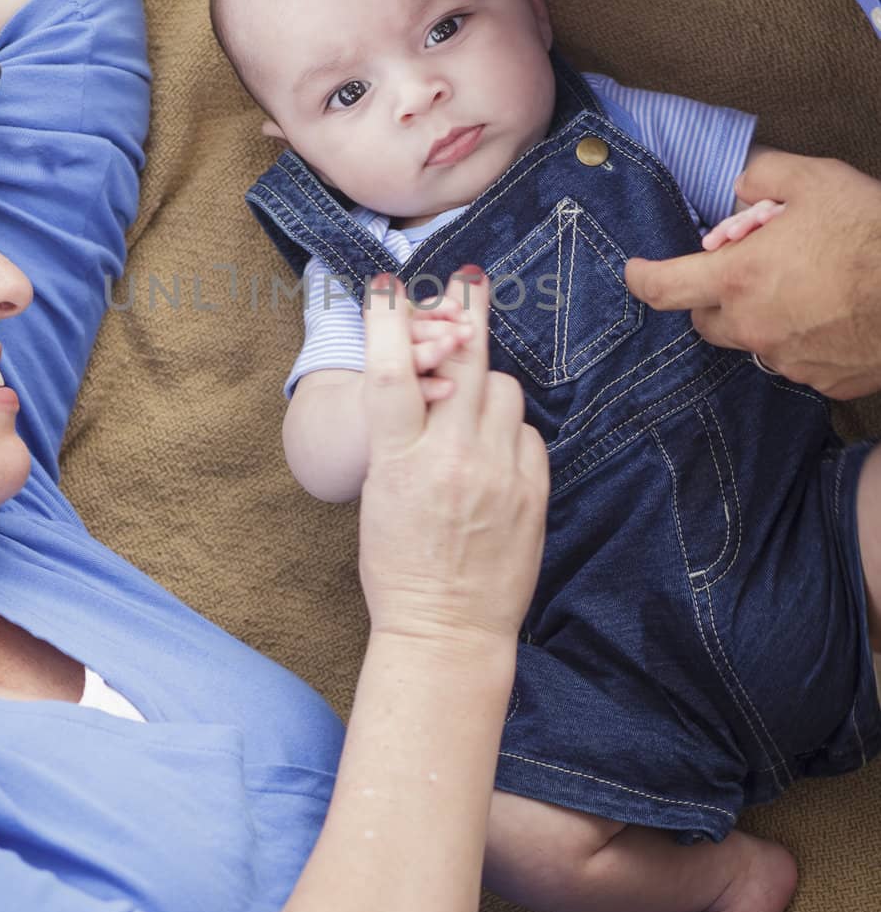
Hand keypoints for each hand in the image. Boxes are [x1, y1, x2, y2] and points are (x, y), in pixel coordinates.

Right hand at [358, 269, 548, 647]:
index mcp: (399, 462)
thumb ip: (400, 436)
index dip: (387, 321)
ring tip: (472, 400)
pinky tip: (494, 448)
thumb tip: (425, 377)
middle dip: (464, 313)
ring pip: (502, 389)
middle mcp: (452, 460)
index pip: (391, 373)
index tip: (388, 284)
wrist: (447, 629)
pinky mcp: (533, 491)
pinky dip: (510, 429)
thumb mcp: (378, 494)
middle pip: (463, 361)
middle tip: (467, 282)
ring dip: (486, 383)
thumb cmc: (398, 563)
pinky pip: (526, 431)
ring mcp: (499, 474)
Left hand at [626, 153, 880, 398]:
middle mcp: (754, 326)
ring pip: (753, 342)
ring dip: (762, 319)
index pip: (665, 287)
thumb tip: (741, 184)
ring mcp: (789, 360)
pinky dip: (804, 342)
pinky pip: (798, 362)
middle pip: (706, 320)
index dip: (642, 278)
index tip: (635, 271)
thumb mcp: (816, 180)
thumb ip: (765, 177)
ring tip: (803, 289)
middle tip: (746, 271)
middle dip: (713, 298)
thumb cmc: (872, 232)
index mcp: (740, 277)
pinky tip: (834, 316)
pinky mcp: (824, 383)